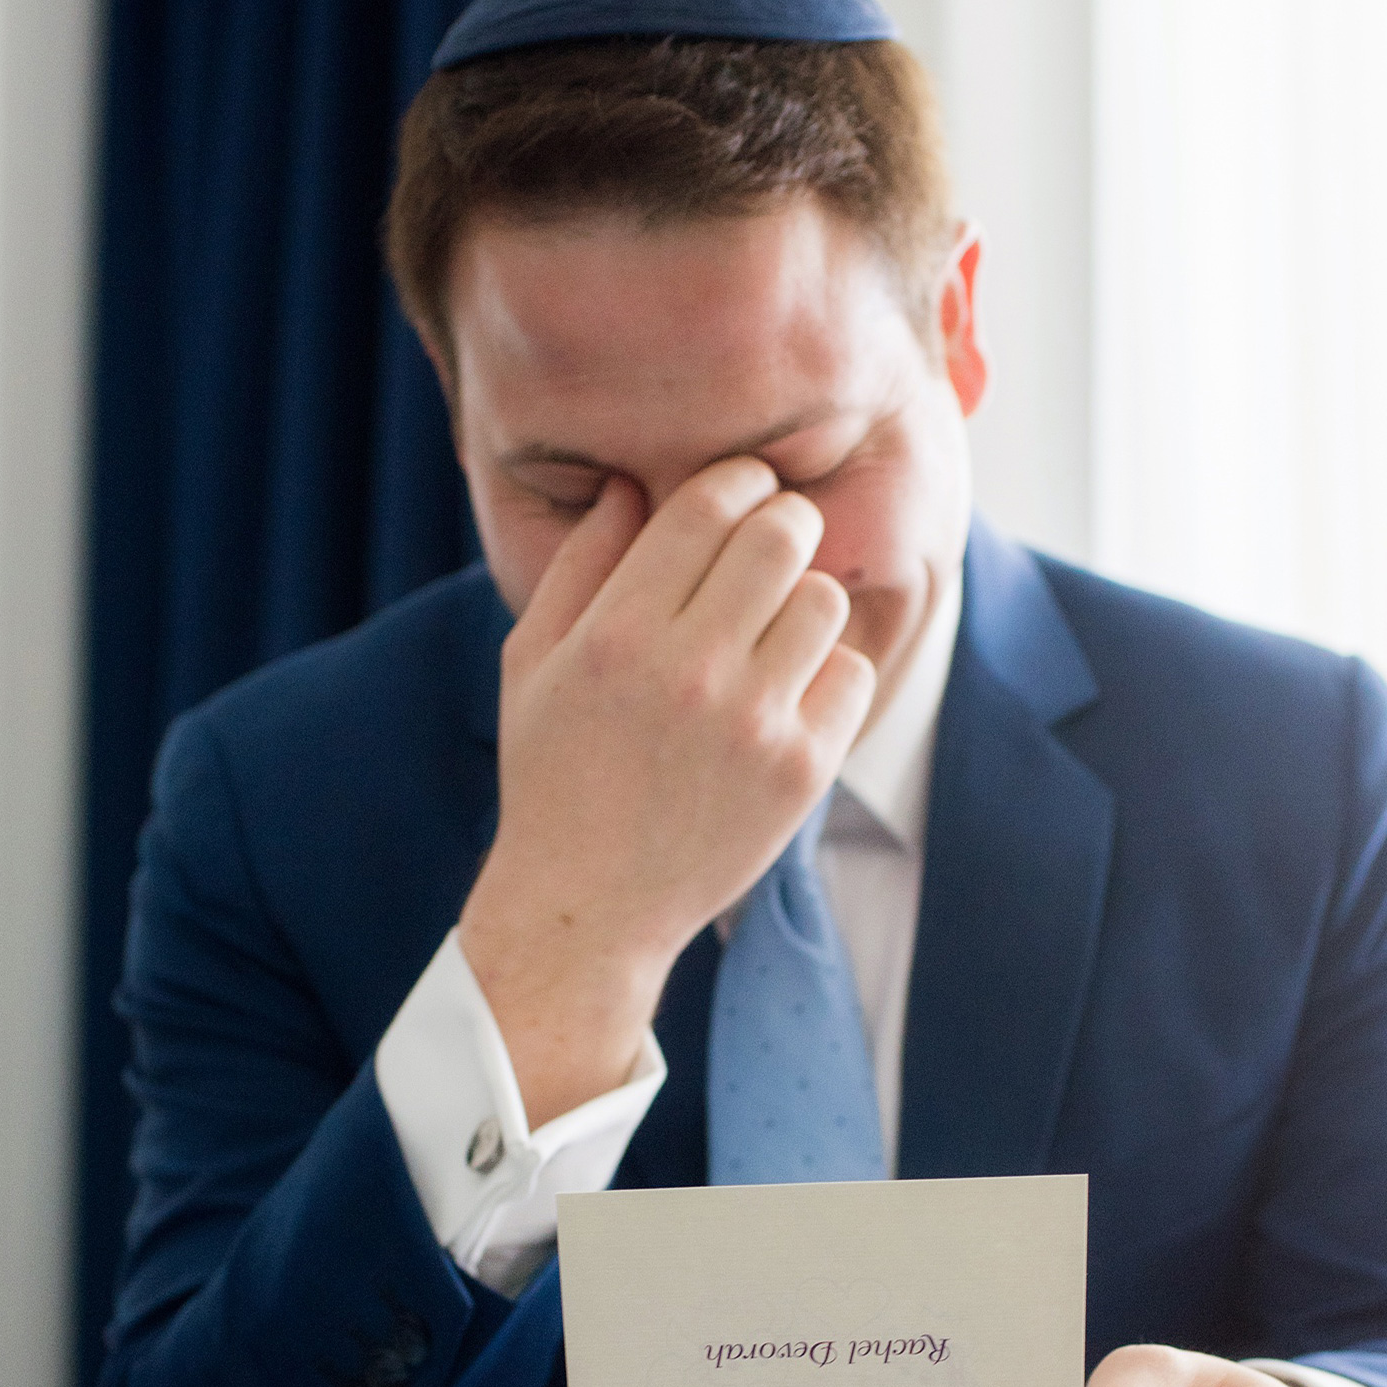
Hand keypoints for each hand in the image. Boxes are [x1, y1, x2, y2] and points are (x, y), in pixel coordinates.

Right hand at [459, 459, 874, 1124]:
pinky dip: (829, 671)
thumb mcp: (534, 663)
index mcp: (619, 634)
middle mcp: (691, 671)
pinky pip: (852, 673)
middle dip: (783, 523)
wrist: (589, 906)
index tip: (745, 491)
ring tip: (775, 629)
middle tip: (775, 541)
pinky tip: (790, 690)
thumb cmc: (554, 775)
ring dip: (804, 600)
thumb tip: (630, 485)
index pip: (710, 505)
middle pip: (781, 535)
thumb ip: (581, 566)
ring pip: (824, 599)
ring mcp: (753, 723)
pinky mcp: (801, 771)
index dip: (739, 480)